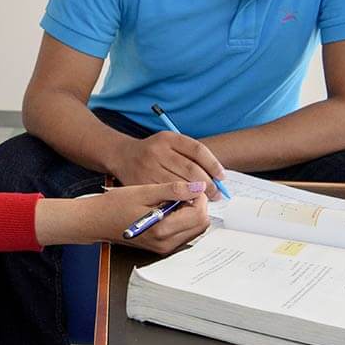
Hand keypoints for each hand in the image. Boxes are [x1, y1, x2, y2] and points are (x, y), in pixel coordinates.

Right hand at [91, 181, 210, 254]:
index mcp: (162, 230)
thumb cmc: (115, 205)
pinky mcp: (163, 247)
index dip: (198, 197)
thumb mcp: (144, 191)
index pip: (199, 215)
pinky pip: (184, 233)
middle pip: (201, 225)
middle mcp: (166, 244)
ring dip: (191, 213)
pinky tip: (168, 209)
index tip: (188, 186)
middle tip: (181, 192)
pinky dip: (183, 220)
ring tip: (172, 200)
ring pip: (195, 230)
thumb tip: (198, 187)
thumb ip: (173, 190)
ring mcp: (165, 248)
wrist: (96, 221)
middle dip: (197, 206)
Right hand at [111, 132, 226, 199]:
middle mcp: (157, 152)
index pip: (197, 149)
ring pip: (180, 186)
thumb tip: (217, 175)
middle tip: (216, 193)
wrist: (122, 157)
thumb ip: (191, 155)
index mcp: (167, 138)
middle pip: (191, 169)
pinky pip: (166, 197)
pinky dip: (179, 203)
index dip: (213, 164)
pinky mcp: (141, 185)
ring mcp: (148, 168)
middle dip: (207, 184)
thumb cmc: (152, 151)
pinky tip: (187, 205)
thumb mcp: (170, 143)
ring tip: (205, 201)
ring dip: (196, 195)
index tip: (221, 176)